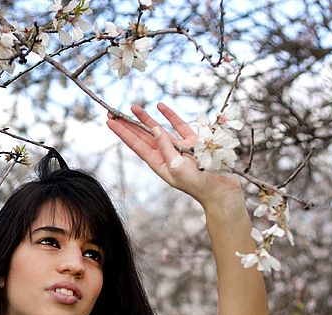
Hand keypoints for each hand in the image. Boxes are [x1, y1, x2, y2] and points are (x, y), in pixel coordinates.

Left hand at [106, 103, 242, 208]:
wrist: (221, 190)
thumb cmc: (198, 184)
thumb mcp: (178, 166)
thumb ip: (166, 147)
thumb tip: (155, 129)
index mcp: (159, 164)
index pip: (137, 145)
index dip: (123, 133)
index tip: (110, 122)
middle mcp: (166, 155)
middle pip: (143, 136)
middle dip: (128, 125)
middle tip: (112, 112)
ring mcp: (180, 148)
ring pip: (159, 129)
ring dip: (146, 118)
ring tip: (133, 106)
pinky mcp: (194, 142)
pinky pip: (179, 126)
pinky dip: (170, 116)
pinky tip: (160, 106)